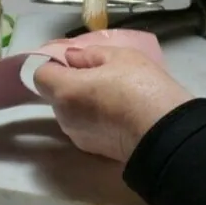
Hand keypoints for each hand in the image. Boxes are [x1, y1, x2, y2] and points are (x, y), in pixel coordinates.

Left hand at [33, 45, 193, 162]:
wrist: (166, 133)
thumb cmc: (141, 87)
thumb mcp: (120, 57)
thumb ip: (89, 55)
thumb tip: (71, 57)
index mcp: (65, 91)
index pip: (40, 74)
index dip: (53, 64)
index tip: (73, 61)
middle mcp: (64, 116)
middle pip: (55, 94)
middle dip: (69, 82)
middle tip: (99, 74)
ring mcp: (77, 136)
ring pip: (69, 111)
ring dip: (81, 101)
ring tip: (111, 94)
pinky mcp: (92, 150)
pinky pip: (84, 126)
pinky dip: (93, 118)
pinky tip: (116, 112)